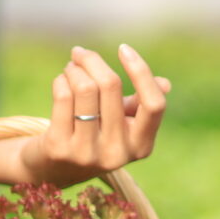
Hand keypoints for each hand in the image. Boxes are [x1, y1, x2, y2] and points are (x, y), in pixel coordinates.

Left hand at [21, 44, 171, 186]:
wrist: (54, 169)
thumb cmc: (95, 137)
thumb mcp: (122, 125)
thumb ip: (141, 106)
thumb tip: (165, 85)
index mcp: (141, 146)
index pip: (153, 104)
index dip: (141, 72)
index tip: (124, 49)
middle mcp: (117, 153)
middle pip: (110, 86)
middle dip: (93, 61)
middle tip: (81, 53)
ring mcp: (87, 153)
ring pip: (84, 88)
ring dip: (74, 69)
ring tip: (70, 68)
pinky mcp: (59, 148)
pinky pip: (63, 97)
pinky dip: (61, 81)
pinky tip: (61, 81)